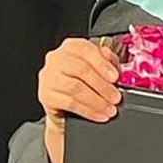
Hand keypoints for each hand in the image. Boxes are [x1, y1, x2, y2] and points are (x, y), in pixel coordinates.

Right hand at [36, 38, 120, 162]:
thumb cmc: (83, 82)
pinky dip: (88, 111)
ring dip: (96, 100)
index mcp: (70, 46)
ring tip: (109, 108)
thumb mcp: (97, 67)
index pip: (85, 50)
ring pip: (75, 88)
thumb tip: (112, 64)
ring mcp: (48, 77)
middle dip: (102, 85)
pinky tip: (99, 115)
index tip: (115, 77)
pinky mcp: (46, 96)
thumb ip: (107, 61)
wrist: (65, 107)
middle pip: (80, 69)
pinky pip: (69, 103)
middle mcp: (56, 59)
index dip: (102, 64)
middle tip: (115, 97)